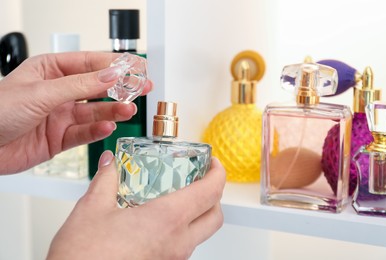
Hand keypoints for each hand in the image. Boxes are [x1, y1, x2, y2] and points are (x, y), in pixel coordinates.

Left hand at [0, 52, 151, 173]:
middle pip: (96, 88)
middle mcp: (58, 92)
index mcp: (50, 70)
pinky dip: (97, 131)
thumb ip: (79, 86)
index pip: (89, 63)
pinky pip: (84, 133)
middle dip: (120, 88)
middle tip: (142, 88)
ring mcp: (60, 115)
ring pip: (94, 111)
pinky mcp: (60, 138)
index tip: (135, 67)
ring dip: (112, 110)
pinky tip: (107, 127)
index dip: (114, 65)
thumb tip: (110, 76)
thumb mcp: (42, 92)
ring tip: (128, 110)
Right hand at [47, 151, 225, 259]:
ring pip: (201, 235)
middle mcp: (177, 244)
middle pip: (215, 217)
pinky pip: (184, 248)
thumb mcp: (92, 209)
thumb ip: (106, 180)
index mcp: (166, 221)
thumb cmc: (83, 257)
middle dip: (214, 195)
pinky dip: (182, 231)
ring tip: (179, 199)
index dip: (217, 174)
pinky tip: (159, 223)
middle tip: (201, 180)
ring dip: (198, 214)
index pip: (210, 192)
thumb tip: (109, 164)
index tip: (213, 164)